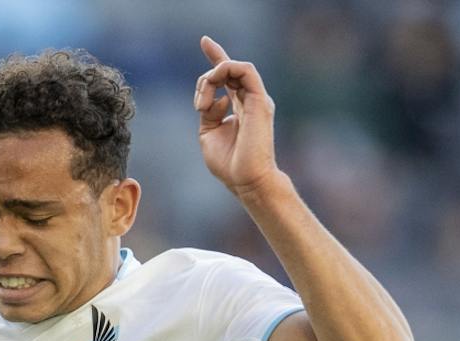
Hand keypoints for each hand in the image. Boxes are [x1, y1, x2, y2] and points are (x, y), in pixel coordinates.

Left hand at [194, 37, 281, 201]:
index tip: (204, 41)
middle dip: (207, 74)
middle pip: (230, 68)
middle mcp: (250, 99)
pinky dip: (226, 71)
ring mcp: (256, 99)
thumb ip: (208, 111)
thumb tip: (215, 98)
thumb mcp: (209, 133)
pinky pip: (245, 70)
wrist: (246, 181)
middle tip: (199, 105)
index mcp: (239, 107)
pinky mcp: (260, 100)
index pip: (228, 76)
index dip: (216, 56)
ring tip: (203, 103)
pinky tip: (213, 90)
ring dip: (213, 77)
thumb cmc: (229, 164)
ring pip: (235, 67)